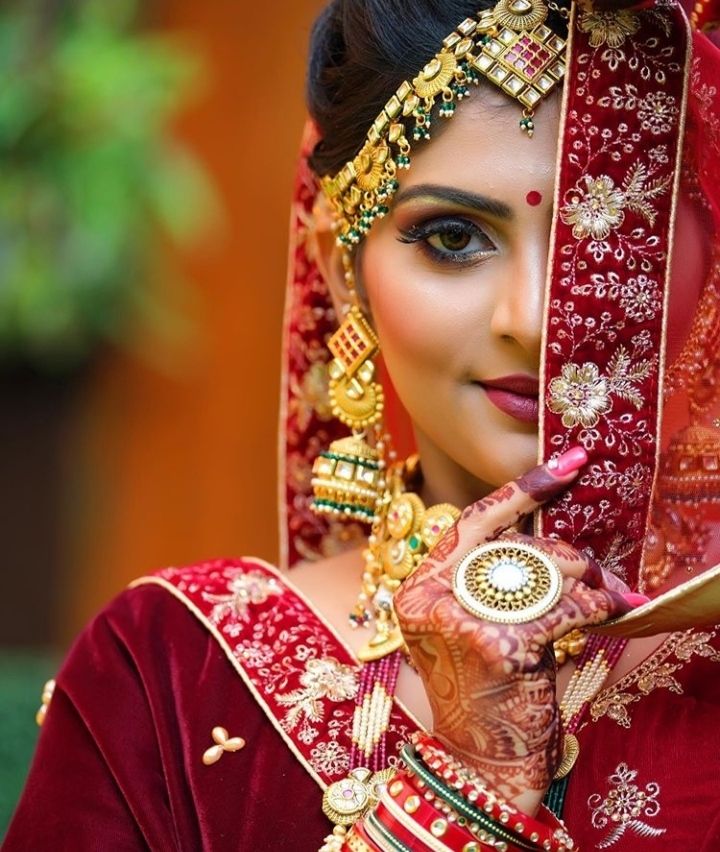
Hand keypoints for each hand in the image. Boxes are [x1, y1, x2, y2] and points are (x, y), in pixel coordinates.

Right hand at [393, 448, 634, 813]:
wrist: (480, 763)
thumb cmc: (480, 692)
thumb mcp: (464, 627)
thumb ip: (482, 580)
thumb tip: (540, 534)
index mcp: (415, 591)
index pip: (469, 523)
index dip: (520, 491)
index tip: (565, 464)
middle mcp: (427, 600)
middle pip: (510, 544)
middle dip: (559, 551)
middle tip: (589, 565)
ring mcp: (459, 622)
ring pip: (539, 571)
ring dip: (580, 578)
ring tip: (598, 591)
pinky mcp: (498, 645)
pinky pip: (561, 605)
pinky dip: (593, 605)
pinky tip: (606, 610)